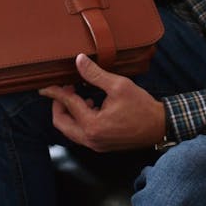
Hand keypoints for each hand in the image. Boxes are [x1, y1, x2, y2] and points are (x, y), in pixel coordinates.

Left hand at [40, 53, 165, 151]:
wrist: (159, 126)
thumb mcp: (118, 85)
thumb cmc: (142, 107)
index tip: (45, 85)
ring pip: (70, 129)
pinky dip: (79, 118)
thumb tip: (79, 60)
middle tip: (65, 88)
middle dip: (58, 104)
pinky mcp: (102, 145)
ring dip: (69, 111)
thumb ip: (95, 74)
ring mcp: (96, 144)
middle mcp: (91, 139)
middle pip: (61, 123)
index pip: (67, 105)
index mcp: (92, 125)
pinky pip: (81, 132)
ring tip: (78, 93)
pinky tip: (90, 103)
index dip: (55, 92)